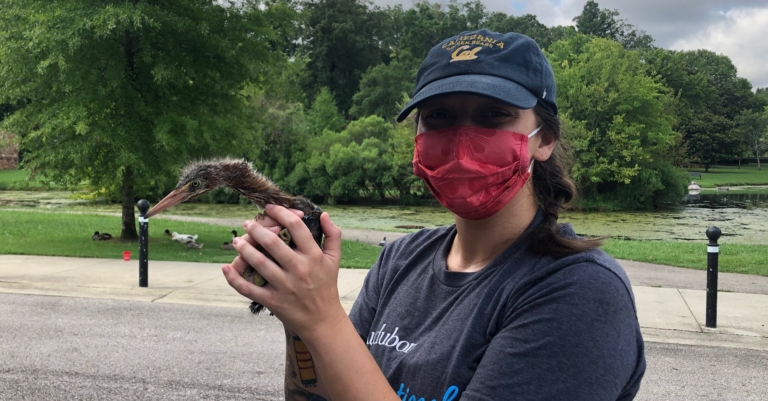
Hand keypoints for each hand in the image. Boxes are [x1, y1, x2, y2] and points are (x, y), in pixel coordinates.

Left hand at [222, 204, 346, 338]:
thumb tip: (324, 214)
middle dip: (256, 229)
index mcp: (314, 256)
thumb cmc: (327, 287)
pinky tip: (226, 267)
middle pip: (273, 242)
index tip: (269, 208)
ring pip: (258, 262)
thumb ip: (333, 235)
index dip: (281, 213)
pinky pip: (249, 288)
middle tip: (247, 223)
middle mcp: (299, 269)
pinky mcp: (273, 301)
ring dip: (244, 248)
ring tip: (237, 241)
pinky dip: (235, 278)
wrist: (323, 322)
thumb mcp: (334, 260)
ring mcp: (284, 286)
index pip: (296, 227)